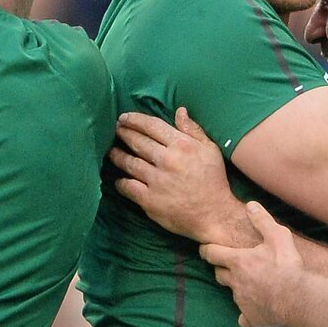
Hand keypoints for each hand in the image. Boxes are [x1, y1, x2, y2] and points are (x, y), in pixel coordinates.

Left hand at [112, 107, 240, 243]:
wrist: (215, 215)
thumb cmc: (214, 181)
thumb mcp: (210, 150)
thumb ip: (193, 130)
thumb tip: (179, 111)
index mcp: (181, 145)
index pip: (152, 126)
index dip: (135, 119)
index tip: (124, 117)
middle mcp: (167, 160)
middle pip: (137, 142)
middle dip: (123, 133)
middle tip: (116, 130)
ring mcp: (156, 180)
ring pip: (129, 163)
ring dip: (118, 156)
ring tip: (112, 152)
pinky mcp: (149, 199)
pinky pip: (128, 186)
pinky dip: (121, 182)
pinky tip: (119, 180)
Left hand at [200, 201, 303, 326]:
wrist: (297, 299)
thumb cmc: (286, 266)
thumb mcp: (278, 237)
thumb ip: (263, 221)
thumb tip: (250, 205)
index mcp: (238, 262)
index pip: (212, 253)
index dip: (207, 249)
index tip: (205, 248)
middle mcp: (235, 282)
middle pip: (219, 274)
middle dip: (221, 268)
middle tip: (230, 265)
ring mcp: (241, 302)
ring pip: (233, 293)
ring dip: (238, 288)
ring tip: (252, 285)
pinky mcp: (250, 318)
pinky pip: (244, 316)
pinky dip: (248, 313)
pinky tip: (257, 310)